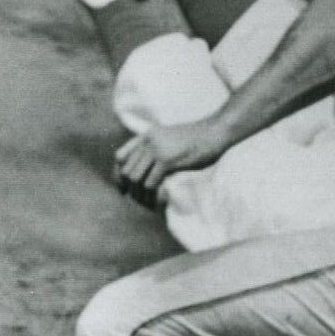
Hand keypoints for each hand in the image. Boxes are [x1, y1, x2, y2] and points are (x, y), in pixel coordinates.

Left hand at [114, 120, 228, 208]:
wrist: (216, 131)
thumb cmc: (200, 138)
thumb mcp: (171, 139)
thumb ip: (157, 148)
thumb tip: (149, 170)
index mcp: (146, 135)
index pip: (120, 157)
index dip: (118, 175)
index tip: (124, 190)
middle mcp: (147, 141)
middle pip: (127, 171)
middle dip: (130, 189)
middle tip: (140, 201)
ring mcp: (156, 150)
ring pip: (136, 179)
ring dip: (140, 196)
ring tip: (149, 204)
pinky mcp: (167, 161)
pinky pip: (151, 183)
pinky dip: (152, 197)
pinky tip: (158, 203)